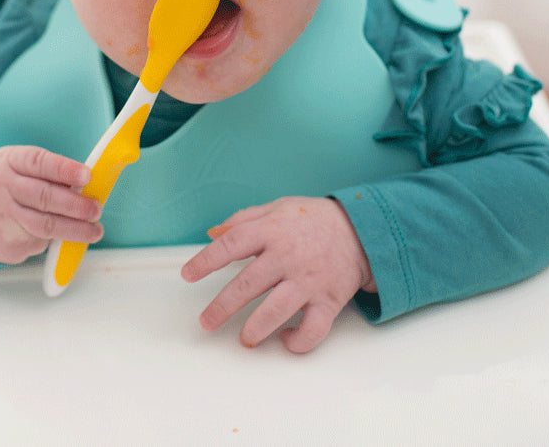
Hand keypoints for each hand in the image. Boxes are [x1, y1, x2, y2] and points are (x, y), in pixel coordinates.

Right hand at [0, 145, 102, 263]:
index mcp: (10, 161)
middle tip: (96, 209)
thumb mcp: (19, 165)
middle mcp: (3, 187)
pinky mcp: (6, 244)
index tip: (87, 175)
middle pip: (43, 197)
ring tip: (95, 230)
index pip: (38, 162)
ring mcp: (3, 217)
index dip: (64, 169)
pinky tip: (65, 234)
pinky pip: (39, 242)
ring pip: (45, 226)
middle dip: (75, 205)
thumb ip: (48, 171)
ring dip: (75, 230)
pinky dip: (57, 239)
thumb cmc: (7, 184)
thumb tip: (86, 185)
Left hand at [181, 197, 375, 353]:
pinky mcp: (328, 300)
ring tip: (243, 339)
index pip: (231, 245)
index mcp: (272, 230)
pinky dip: (297, 341)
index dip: (206, 261)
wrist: (361, 228)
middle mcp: (288, 256)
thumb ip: (243, 219)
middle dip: (222, 307)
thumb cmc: (313, 218)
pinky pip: (312, 329)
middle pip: (247, 285)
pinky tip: (284, 340)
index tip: (187, 275)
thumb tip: (213, 233)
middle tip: (206, 323)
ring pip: (276, 311)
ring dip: (255, 329)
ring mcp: (308, 280)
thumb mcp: (277, 207)